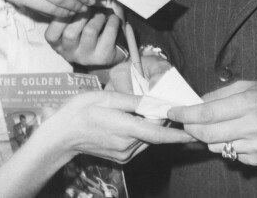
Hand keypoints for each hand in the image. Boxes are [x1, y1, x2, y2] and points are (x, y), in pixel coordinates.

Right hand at [38, 90, 193, 164]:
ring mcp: (124, 154)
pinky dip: (145, 133)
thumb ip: (135, 101)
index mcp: (127, 130)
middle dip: (166, 122)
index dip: (180, 133)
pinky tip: (138, 121)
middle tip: (173, 108)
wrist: (61, 135)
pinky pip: (140, 144)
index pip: (160, 134)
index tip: (196, 131)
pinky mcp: (121, 157)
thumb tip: (156, 102)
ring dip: (155, 128)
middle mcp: (128, 146)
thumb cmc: (82, 110)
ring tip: (154, 112)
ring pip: (149, 139)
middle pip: (156, 134)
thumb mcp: (108, 97)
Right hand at [45, 9, 120, 65]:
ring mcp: (86, 57)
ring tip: (102, 14)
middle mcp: (69, 53)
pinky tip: (114, 19)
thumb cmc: (92, 27)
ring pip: (90, 31)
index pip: (51, 34)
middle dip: (82, 14)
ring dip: (98, 17)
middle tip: (89, 8)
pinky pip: (109, 33)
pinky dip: (113, 20)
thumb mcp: (79, 17)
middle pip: (70, 33)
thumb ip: (76, 5)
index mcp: (58, 44)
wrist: (113, 48)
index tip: (74, 6)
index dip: (63, 16)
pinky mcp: (104, 56)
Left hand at [167, 80, 256, 165]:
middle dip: (190, 128)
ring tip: (219, 125)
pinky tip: (237, 134)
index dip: (186, 114)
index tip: (174, 112)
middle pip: (207, 134)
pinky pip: (230, 154)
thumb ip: (221, 94)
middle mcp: (253, 126)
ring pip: (215, 146)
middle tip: (185, 121)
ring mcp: (255, 145)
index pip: (208, 113)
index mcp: (250, 102)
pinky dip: (226, 144)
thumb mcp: (250, 84)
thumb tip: (196, 102)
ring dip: (208, 136)